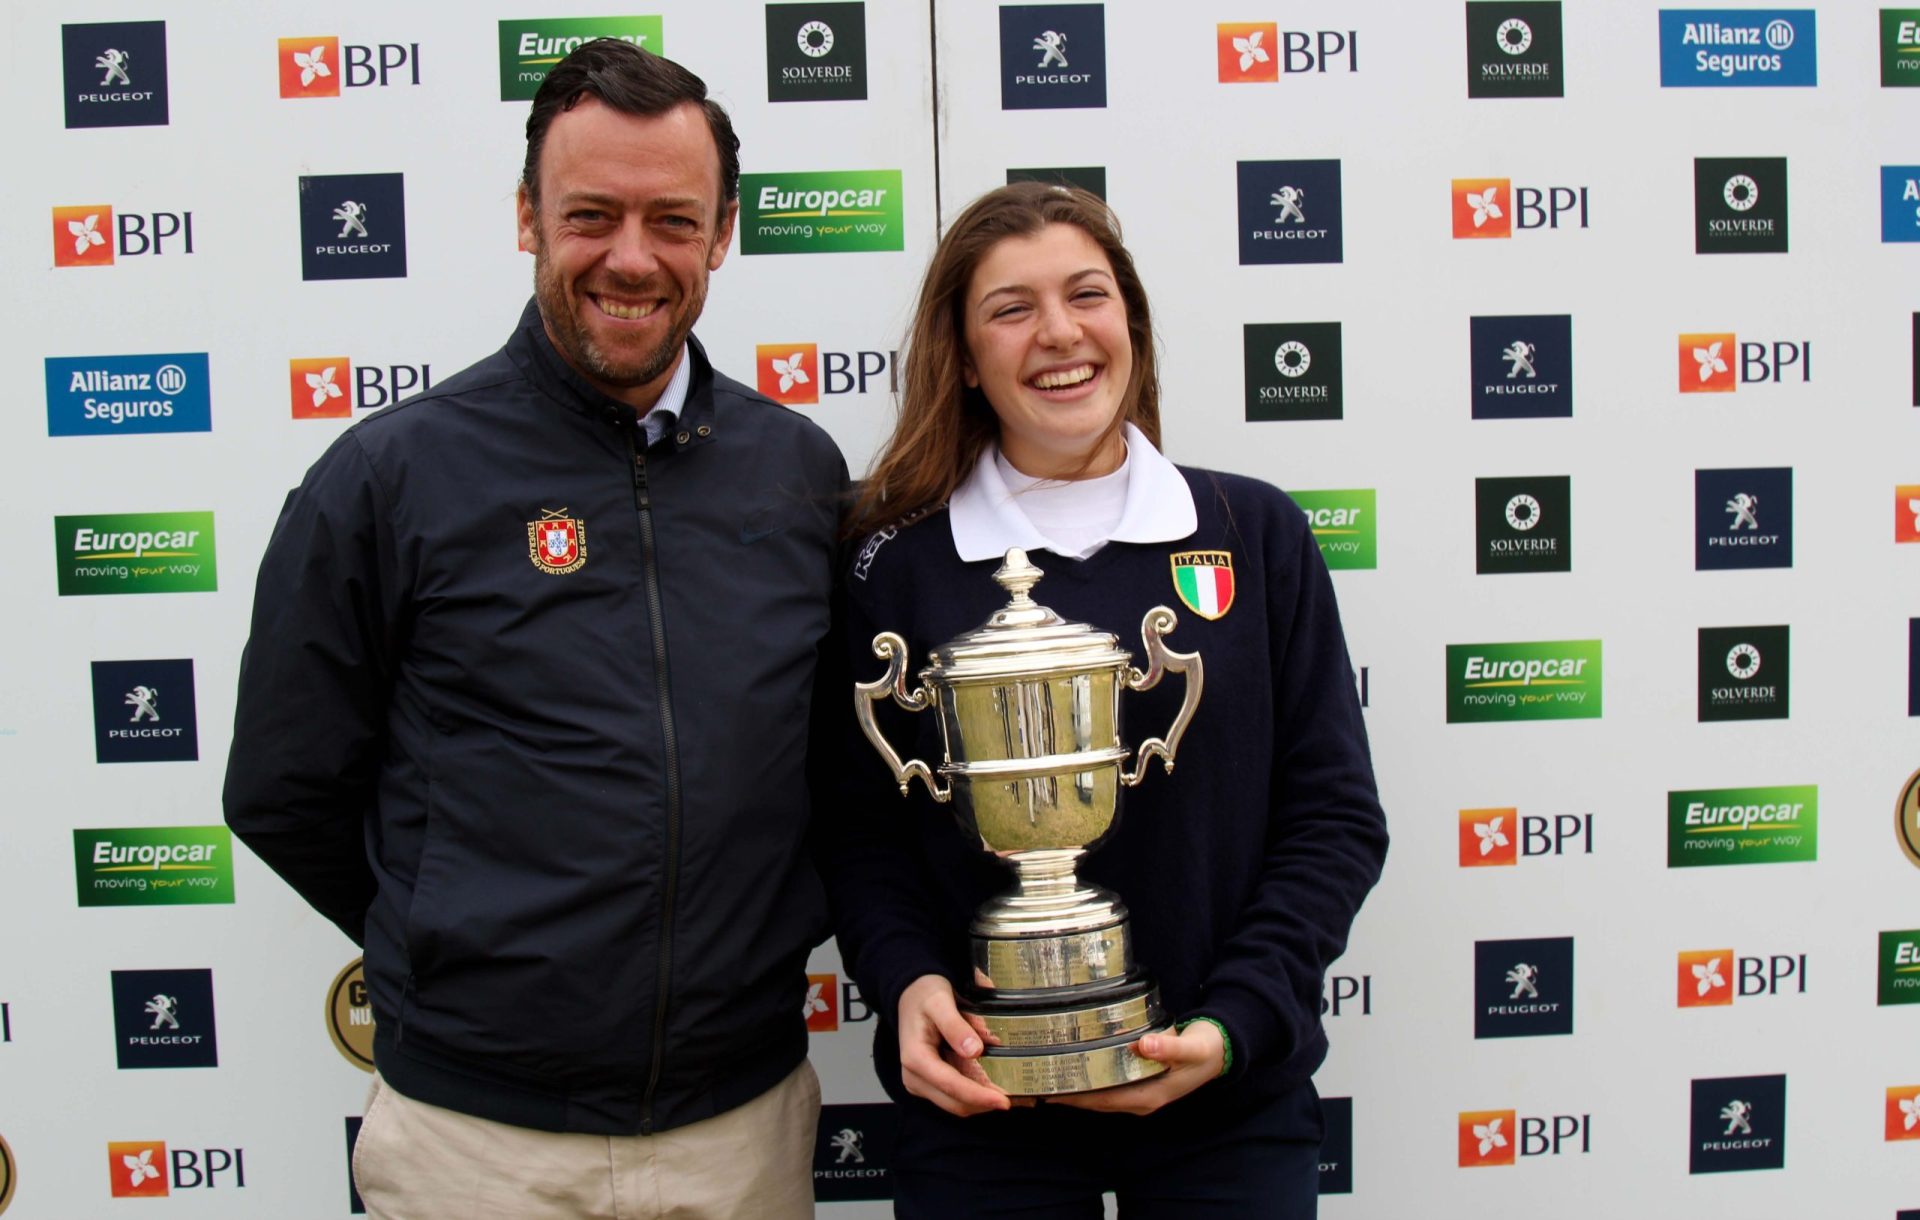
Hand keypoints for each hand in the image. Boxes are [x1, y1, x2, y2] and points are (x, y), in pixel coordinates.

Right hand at [897, 975, 1010, 1116]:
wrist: (912, 995)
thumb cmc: (924, 996)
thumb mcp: (939, 1002)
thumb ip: (954, 1026)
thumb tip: (974, 1050)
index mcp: (915, 1058)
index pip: (950, 1085)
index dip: (978, 1096)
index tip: (1003, 1101)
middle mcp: (915, 1076)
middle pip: (955, 1102)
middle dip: (985, 1104)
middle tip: (1017, 1099)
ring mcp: (922, 1083)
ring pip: (957, 1105)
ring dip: (983, 1104)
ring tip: (1013, 1096)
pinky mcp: (931, 1083)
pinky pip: (956, 1098)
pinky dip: (977, 1098)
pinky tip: (996, 1090)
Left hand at [1049, 1022, 1223, 1115]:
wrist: (1220, 1051)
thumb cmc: (1205, 1050)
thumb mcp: (1191, 1049)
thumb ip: (1170, 1047)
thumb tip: (1146, 1046)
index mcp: (1149, 1096)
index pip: (1103, 1100)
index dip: (1077, 1097)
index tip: (1050, 1090)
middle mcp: (1141, 1100)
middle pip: (1097, 1101)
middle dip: (1070, 1095)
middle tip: (1039, 1083)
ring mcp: (1140, 1094)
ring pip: (1101, 1096)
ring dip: (1078, 1090)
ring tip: (1050, 1077)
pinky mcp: (1141, 1084)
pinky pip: (1109, 1087)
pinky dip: (1091, 1081)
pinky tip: (1076, 1069)